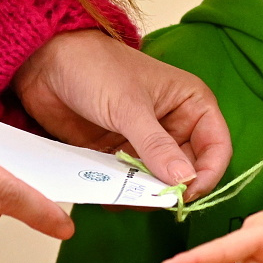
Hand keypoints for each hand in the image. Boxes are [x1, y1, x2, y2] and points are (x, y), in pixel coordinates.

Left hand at [14, 31, 231, 198]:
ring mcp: (146, 142)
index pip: (216, 147)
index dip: (207, 174)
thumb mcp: (129, 107)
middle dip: (170, 188)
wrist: (46, 64)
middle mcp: (175, 125)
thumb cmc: (96, 68)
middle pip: (188, 170)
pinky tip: (106, 191)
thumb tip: (184, 181)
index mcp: (191, 104)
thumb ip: (157, 146)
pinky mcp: (120, 153)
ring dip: (143, 193)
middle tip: (146, 199)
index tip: (184, 194)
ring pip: (158, 181)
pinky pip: (129, 183)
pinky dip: (121, 193)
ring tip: (122, 193)